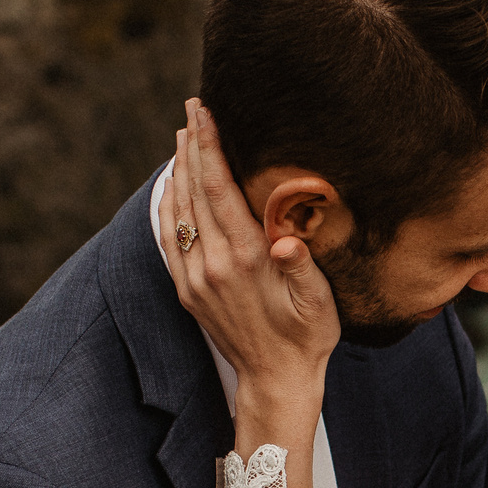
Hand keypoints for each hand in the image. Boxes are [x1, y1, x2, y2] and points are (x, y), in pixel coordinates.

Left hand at [163, 99, 339, 399]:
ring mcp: (196, 277)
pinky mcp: (187, 289)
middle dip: (193, 145)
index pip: (219, 188)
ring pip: (179, 210)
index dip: (210, 146)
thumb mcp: (318, 302)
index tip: (204, 111)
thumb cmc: (308, 336)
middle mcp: (214, 264)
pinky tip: (173, 184)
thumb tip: (286, 243)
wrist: (276, 380)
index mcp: (247, 258)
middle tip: (192, 108)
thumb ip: (301, 268)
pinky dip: (168, 204)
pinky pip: (169, 237)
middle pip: (195, 190)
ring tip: (183, 135)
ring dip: (179, 169)